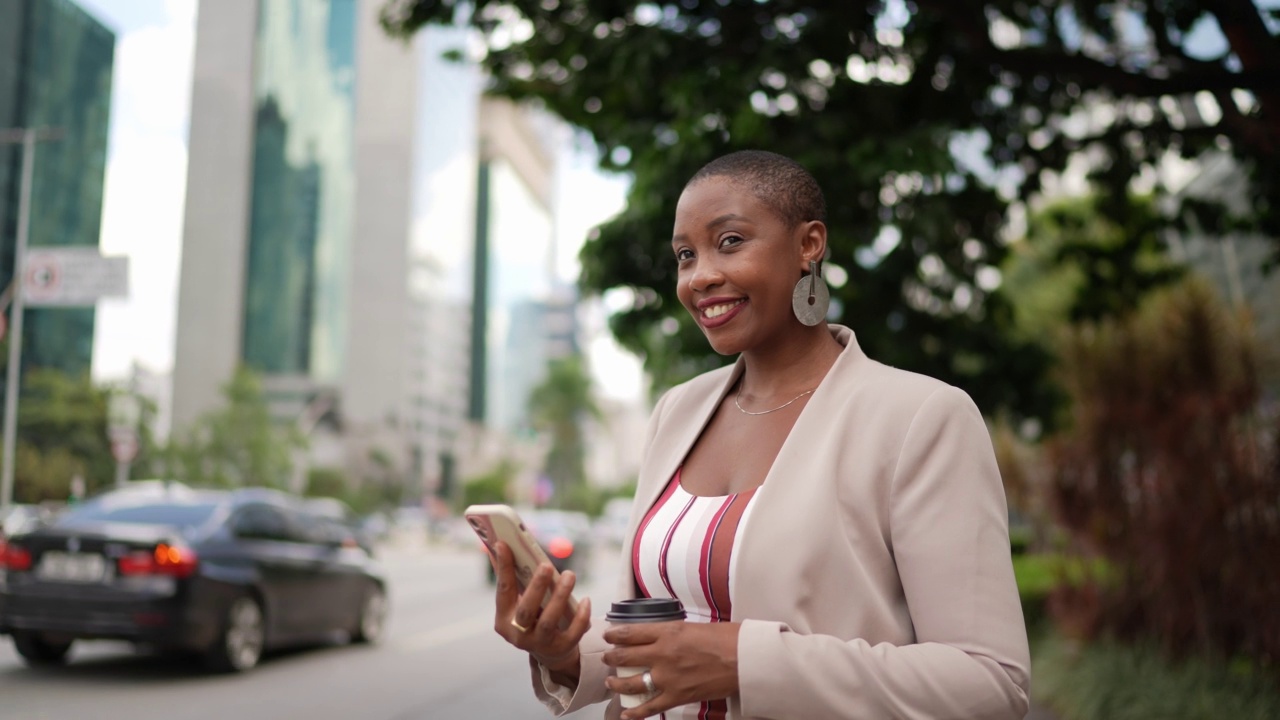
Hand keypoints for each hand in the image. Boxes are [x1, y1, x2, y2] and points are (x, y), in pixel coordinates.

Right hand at [490, 541, 590, 680]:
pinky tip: (586, 600)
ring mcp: (540, 644)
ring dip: (560, 596)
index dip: (503, 567)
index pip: (503, 591)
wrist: (549, 653)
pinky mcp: (561, 648)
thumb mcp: (518, 604)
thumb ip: (511, 578)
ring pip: (549, 620)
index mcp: (504, 619)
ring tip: (570, 575)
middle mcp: (519, 634)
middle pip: (526, 610)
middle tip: (547, 565)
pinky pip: (573, 632)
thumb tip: (498, 545)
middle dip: (537, 586)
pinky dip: (581, 616)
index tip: (503, 544)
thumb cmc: (532, 618)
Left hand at [602, 620, 739, 719]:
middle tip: (606, 657)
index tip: (608, 636)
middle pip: (626, 656)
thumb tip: (662, 637)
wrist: (743, 659)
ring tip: (610, 681)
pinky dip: (635, 712)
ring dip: (617, 682)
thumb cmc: (725, 639)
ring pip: (631, 682)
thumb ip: (673, 633)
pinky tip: (625, 714)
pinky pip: (650, 707)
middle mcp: (662, 654)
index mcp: (667, 632)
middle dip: (612, 657)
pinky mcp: (676, 696)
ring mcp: (667, 677)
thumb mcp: (693, 626)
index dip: (615, 635)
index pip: (631, 633)